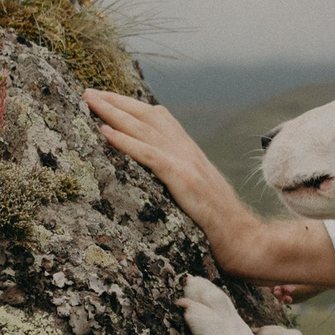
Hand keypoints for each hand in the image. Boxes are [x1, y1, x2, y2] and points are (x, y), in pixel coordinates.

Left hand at [84, 89, 334, 288]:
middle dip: (117, 102)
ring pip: (145, 129)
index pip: (158, 119)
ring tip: (90, 101)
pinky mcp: (185, 180)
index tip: (107, 98)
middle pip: (148, 117)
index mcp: (190, 154)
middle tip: (88, 91)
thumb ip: (178, 179)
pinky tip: (106, 132)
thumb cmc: (220, 226)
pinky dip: (127, 142)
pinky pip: (150, 156)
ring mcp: (187, 163)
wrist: (246, 242)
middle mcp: (188, 152)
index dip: (132, 106)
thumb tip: (155, 176)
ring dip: (114, 113)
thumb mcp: (195, 195)